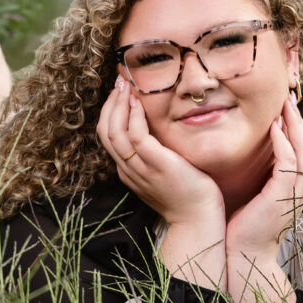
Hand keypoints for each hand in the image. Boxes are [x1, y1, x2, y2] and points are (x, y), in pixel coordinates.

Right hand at [97, 78, 224, 225]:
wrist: (197, 219)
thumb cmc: (188, 196)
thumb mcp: (164, 174)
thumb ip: (155, 156)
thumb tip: (158, 132)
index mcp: (128, 172)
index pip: (108, 138)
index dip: (110, 113)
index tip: (119, 94)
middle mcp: (129, 170)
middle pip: (105, 132)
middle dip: (109, 104)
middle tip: (118, 82)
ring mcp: (140, 168)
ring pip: (115, 133)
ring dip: (117, 105)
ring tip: (125, 85)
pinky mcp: (157, 165)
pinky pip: (136, 137)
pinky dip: (133, 117)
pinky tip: (138, 102)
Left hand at [226, 93, 302, 259]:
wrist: (244, 259)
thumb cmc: (242, 234)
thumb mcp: (251, 202)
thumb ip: (254, 183)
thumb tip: (241, 165)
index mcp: (290, 192)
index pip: (297, 154)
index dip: (293, 131)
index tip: (283, 111)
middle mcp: (296, 191)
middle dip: (298, 122)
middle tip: (290, 99)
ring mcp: (292, 195)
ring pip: (301, 152)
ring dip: (293, 127)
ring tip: (285, 106)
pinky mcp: (282, 197)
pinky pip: (289, 164)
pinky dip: (283, 144)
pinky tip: (275, 129)